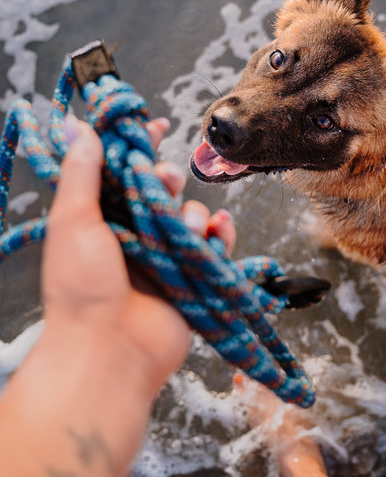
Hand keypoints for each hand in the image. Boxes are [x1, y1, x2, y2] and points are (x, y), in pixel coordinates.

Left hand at [43, 116, 235, 396]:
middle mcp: (135, 235)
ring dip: (192, 212)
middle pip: (162, 189)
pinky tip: (217, 230)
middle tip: (164, 180)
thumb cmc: (81, 289)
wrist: (109, 352)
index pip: (123, 172)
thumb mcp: (73, 221)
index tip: (153, 125)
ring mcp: (165, 257)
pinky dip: (220, 234)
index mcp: (102, 220)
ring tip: (184, 228)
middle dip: (168, 177)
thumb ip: (80, 172)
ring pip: (192, 213)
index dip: (138, 147)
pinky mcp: (192, 277)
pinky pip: (215, 244)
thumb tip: (76, 126)